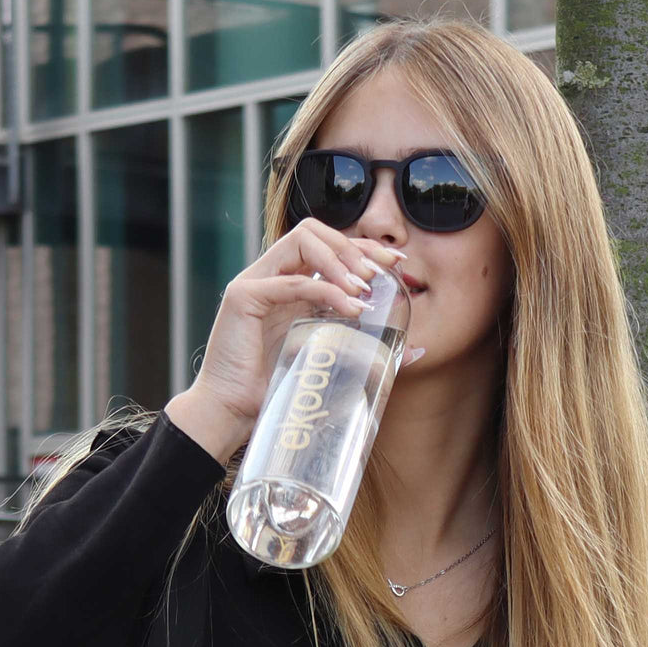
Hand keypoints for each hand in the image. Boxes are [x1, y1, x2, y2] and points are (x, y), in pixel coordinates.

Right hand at [165, 220, 404, 461]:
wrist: (231, 414)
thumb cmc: (276, 391)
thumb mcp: (330, 359)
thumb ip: (366, 346)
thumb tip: (416, 349)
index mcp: (289, 285)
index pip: (326, 246)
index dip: (362, 248)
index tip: (395, 263)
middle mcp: (270, 276)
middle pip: (315, 232)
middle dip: (354, 246)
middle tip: (381, 272)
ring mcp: (254, 282)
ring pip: (302, 241)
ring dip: (341, 260)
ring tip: (365, 288)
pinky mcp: (243, 297)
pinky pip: (292, 281)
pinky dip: (326, 290)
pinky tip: (350, 308)